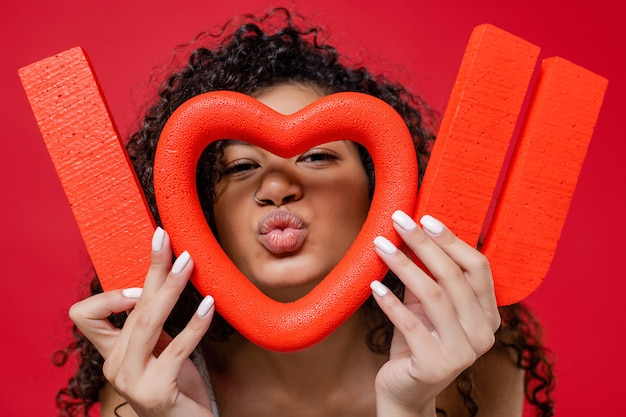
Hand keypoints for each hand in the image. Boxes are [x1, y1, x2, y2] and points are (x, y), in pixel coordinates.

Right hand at [69, 227, 215, 416]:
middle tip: (166, 240)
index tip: (140, 280)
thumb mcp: (159, 350)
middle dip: (152, 269)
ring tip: (189, 263)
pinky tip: (209, 305)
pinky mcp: (156, 391)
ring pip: (148, 322)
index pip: (85, 315)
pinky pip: (177, 349)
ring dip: (171, 287)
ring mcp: (132, 380)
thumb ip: (153, 322)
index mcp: (112, 352)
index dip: (108, 295)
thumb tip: (164, 274)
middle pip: (131, 308)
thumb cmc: (176, 386)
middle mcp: (115, 365)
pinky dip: (195, 324)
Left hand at [371, 211, 500, 416]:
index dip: (451, 240)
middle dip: (423, 243)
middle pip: (454, 276)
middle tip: (398, 220)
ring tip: (380, 245)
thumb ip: (426, 275)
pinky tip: (374, 285)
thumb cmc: (417, 342)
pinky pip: (410, 324)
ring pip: (433, 295)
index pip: (478, 267)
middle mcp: (484, 333)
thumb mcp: (425, 306)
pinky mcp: (436, 365)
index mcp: (488, 314)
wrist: (406, 391)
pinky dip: (391, 302)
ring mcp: (463, 352)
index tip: (425, 218)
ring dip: (403, 265)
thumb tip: (412, 232)